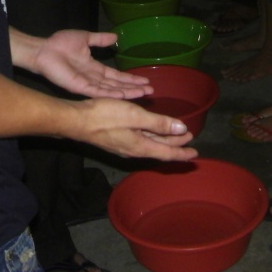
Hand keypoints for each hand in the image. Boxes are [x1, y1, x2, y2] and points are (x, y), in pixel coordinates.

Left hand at [31, 30, 151, 98]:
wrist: (43, 49)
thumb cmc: (60, 44)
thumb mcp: (86, 38)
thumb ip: (100, 39)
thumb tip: (116, 37)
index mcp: (95, 68)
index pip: (116, 76)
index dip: (131, 79)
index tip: (145, 80)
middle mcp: (93, 78)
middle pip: (118, 85)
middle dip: (134, 88)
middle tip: (151, 91)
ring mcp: (87, 84)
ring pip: (111, 91)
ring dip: (127, 93)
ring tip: (142, 94)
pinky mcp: (79, 87)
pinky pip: (97, 92)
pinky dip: (111, 94)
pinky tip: (123, 95)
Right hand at [70, 98, 198, 162]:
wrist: (77, 121)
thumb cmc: (105, 116)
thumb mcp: (135, 116)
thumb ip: (159, 123)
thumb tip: (181, 130)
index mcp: (140, 146)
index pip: (167, 153)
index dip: (182, 153)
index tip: (195, 154)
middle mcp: (134, 150)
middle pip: (159, 149)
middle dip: (175, 144)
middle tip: (188, 137)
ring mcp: (124, 146)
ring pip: (150, 144)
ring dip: (164, 139)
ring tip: (175, 133)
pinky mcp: (117, 140)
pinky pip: (141, 140)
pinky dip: (152, 136)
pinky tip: (151, 130)